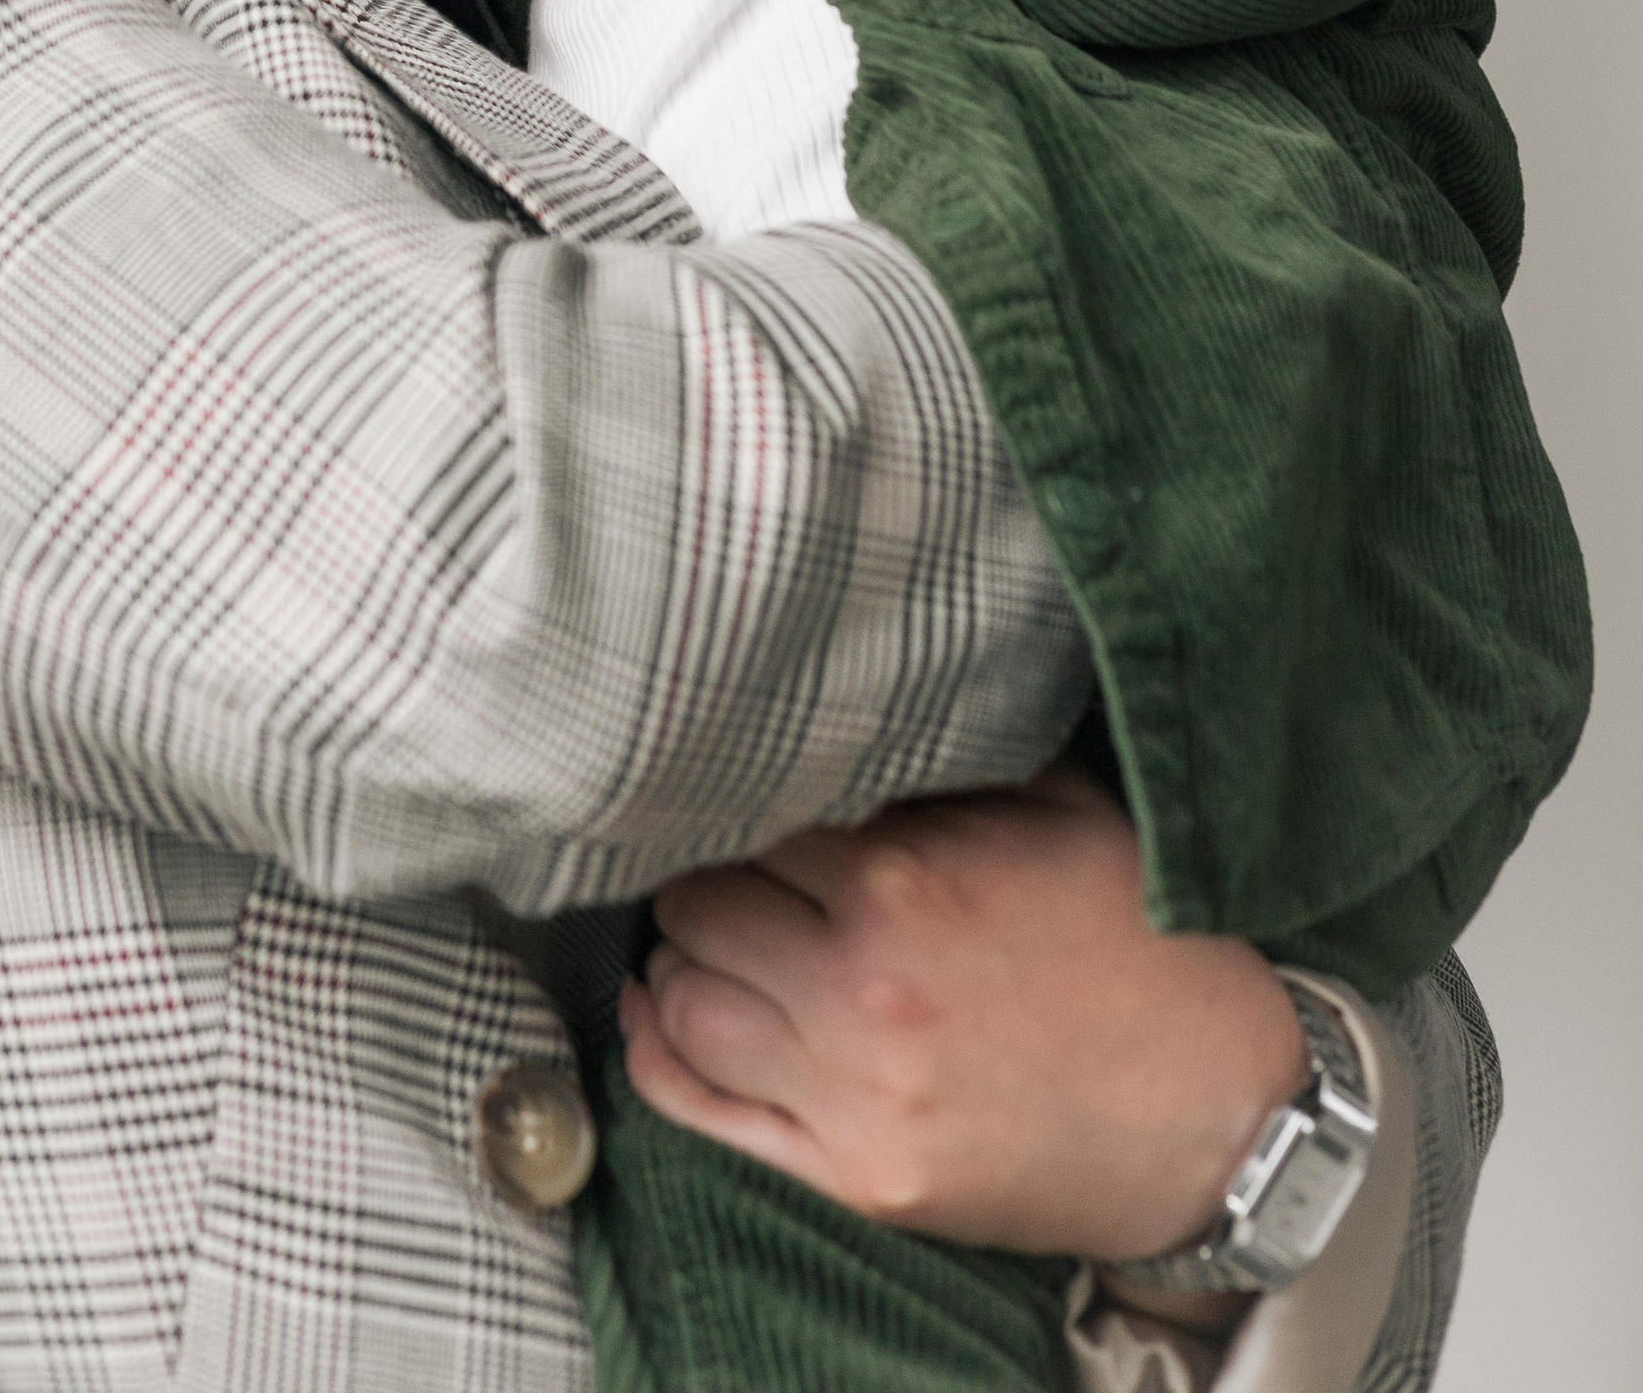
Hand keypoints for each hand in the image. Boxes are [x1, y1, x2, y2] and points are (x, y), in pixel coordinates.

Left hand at [620, 768, 1307, 1269]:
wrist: (1223, 1114)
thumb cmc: (1143, 944)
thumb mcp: (1059, 811)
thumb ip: (946, 763)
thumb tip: (850, 703)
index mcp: (908, 878)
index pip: (750, 818)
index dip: (738, 798)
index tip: (730, 788)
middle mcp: (866, 986)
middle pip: (700, 908)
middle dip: (702, 879)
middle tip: (713, 862)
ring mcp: (856, 1092)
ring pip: (689, 1005)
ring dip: (680, 960)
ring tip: (695, 933)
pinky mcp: (859, 1173)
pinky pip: (708, 1112)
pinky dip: (661, 1053)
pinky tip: (654, 1009)